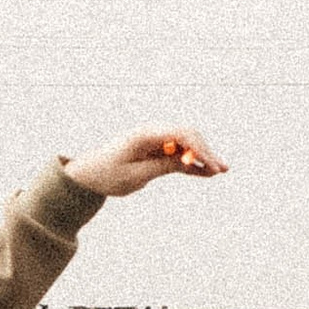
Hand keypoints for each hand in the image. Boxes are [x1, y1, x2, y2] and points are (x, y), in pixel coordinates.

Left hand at [62, 127, 227, 198]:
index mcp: (146, 134)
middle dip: (206, 151)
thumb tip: (187, 161)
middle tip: (221, 170)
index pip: (181, 134)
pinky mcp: (155, 152)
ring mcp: (155, 142)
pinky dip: (191, 163)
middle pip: (187, 136)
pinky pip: (178, 156)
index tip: (211, 165)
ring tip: (220, 171)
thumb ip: (162, 166)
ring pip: (186, 145)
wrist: (87, 175)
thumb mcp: (135, 175)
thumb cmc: (107, 174)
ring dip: (202, 156)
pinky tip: (207, 173)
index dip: (199, 148)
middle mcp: (153, 134)